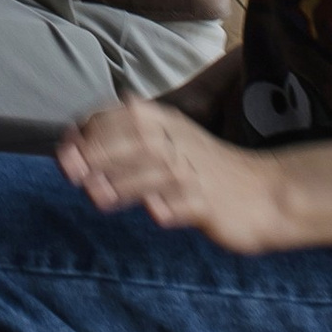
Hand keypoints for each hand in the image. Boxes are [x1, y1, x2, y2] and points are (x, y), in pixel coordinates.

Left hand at [58, 96, 285, 252]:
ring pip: (158, 173)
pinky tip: (156, 214)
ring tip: (97, 198)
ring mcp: (196, 174)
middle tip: (73, 175)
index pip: (121, 118)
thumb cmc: (204, 171)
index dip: (89, 133)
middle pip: (135, 141)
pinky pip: (189, 204)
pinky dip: (171, 208)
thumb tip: (73, 148)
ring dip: (125, 184)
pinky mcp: (211, 204)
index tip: (66, 154)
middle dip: (100, 155)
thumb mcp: (166, 145)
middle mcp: (179, 143)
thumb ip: (122, 144)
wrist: (265, 193)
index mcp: (165, 124)